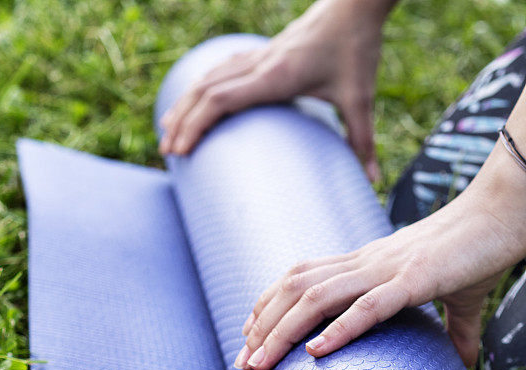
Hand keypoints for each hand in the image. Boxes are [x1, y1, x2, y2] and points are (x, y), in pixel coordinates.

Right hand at [160, 0, 389, 179]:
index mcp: (276, 77)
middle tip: (167, 153)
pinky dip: (202, 87)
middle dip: (182, 122)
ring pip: (208, 78)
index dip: (196, 124)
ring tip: (168, 130)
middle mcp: (260, 65)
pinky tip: (194, 99)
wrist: (355, 3)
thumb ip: (363, 142)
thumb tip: (373, 182)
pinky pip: (222, 69)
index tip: (181, 150)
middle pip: (205, 91)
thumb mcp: (361, 98)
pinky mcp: (263, 53)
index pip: (222, 100)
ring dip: (186, 104)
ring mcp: (258, 56)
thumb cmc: (357, 49)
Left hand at [234, 141, 525, 369]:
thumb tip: (466, 360)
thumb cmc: (476, 253)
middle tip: (244, 362)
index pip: (300, 278)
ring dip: (283, 332)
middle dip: (262, 325)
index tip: (250, 335)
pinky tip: (316, 354)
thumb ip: (452, 328)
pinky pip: (368, 307)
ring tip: (261, 363)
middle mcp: (365, 263)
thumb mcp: (454, 296)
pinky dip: (339, 330)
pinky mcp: (415, 281)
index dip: (269, 304)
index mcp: (365, 262)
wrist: (505, 215)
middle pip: (295, 289)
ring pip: (317, 298)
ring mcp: (386, 270)